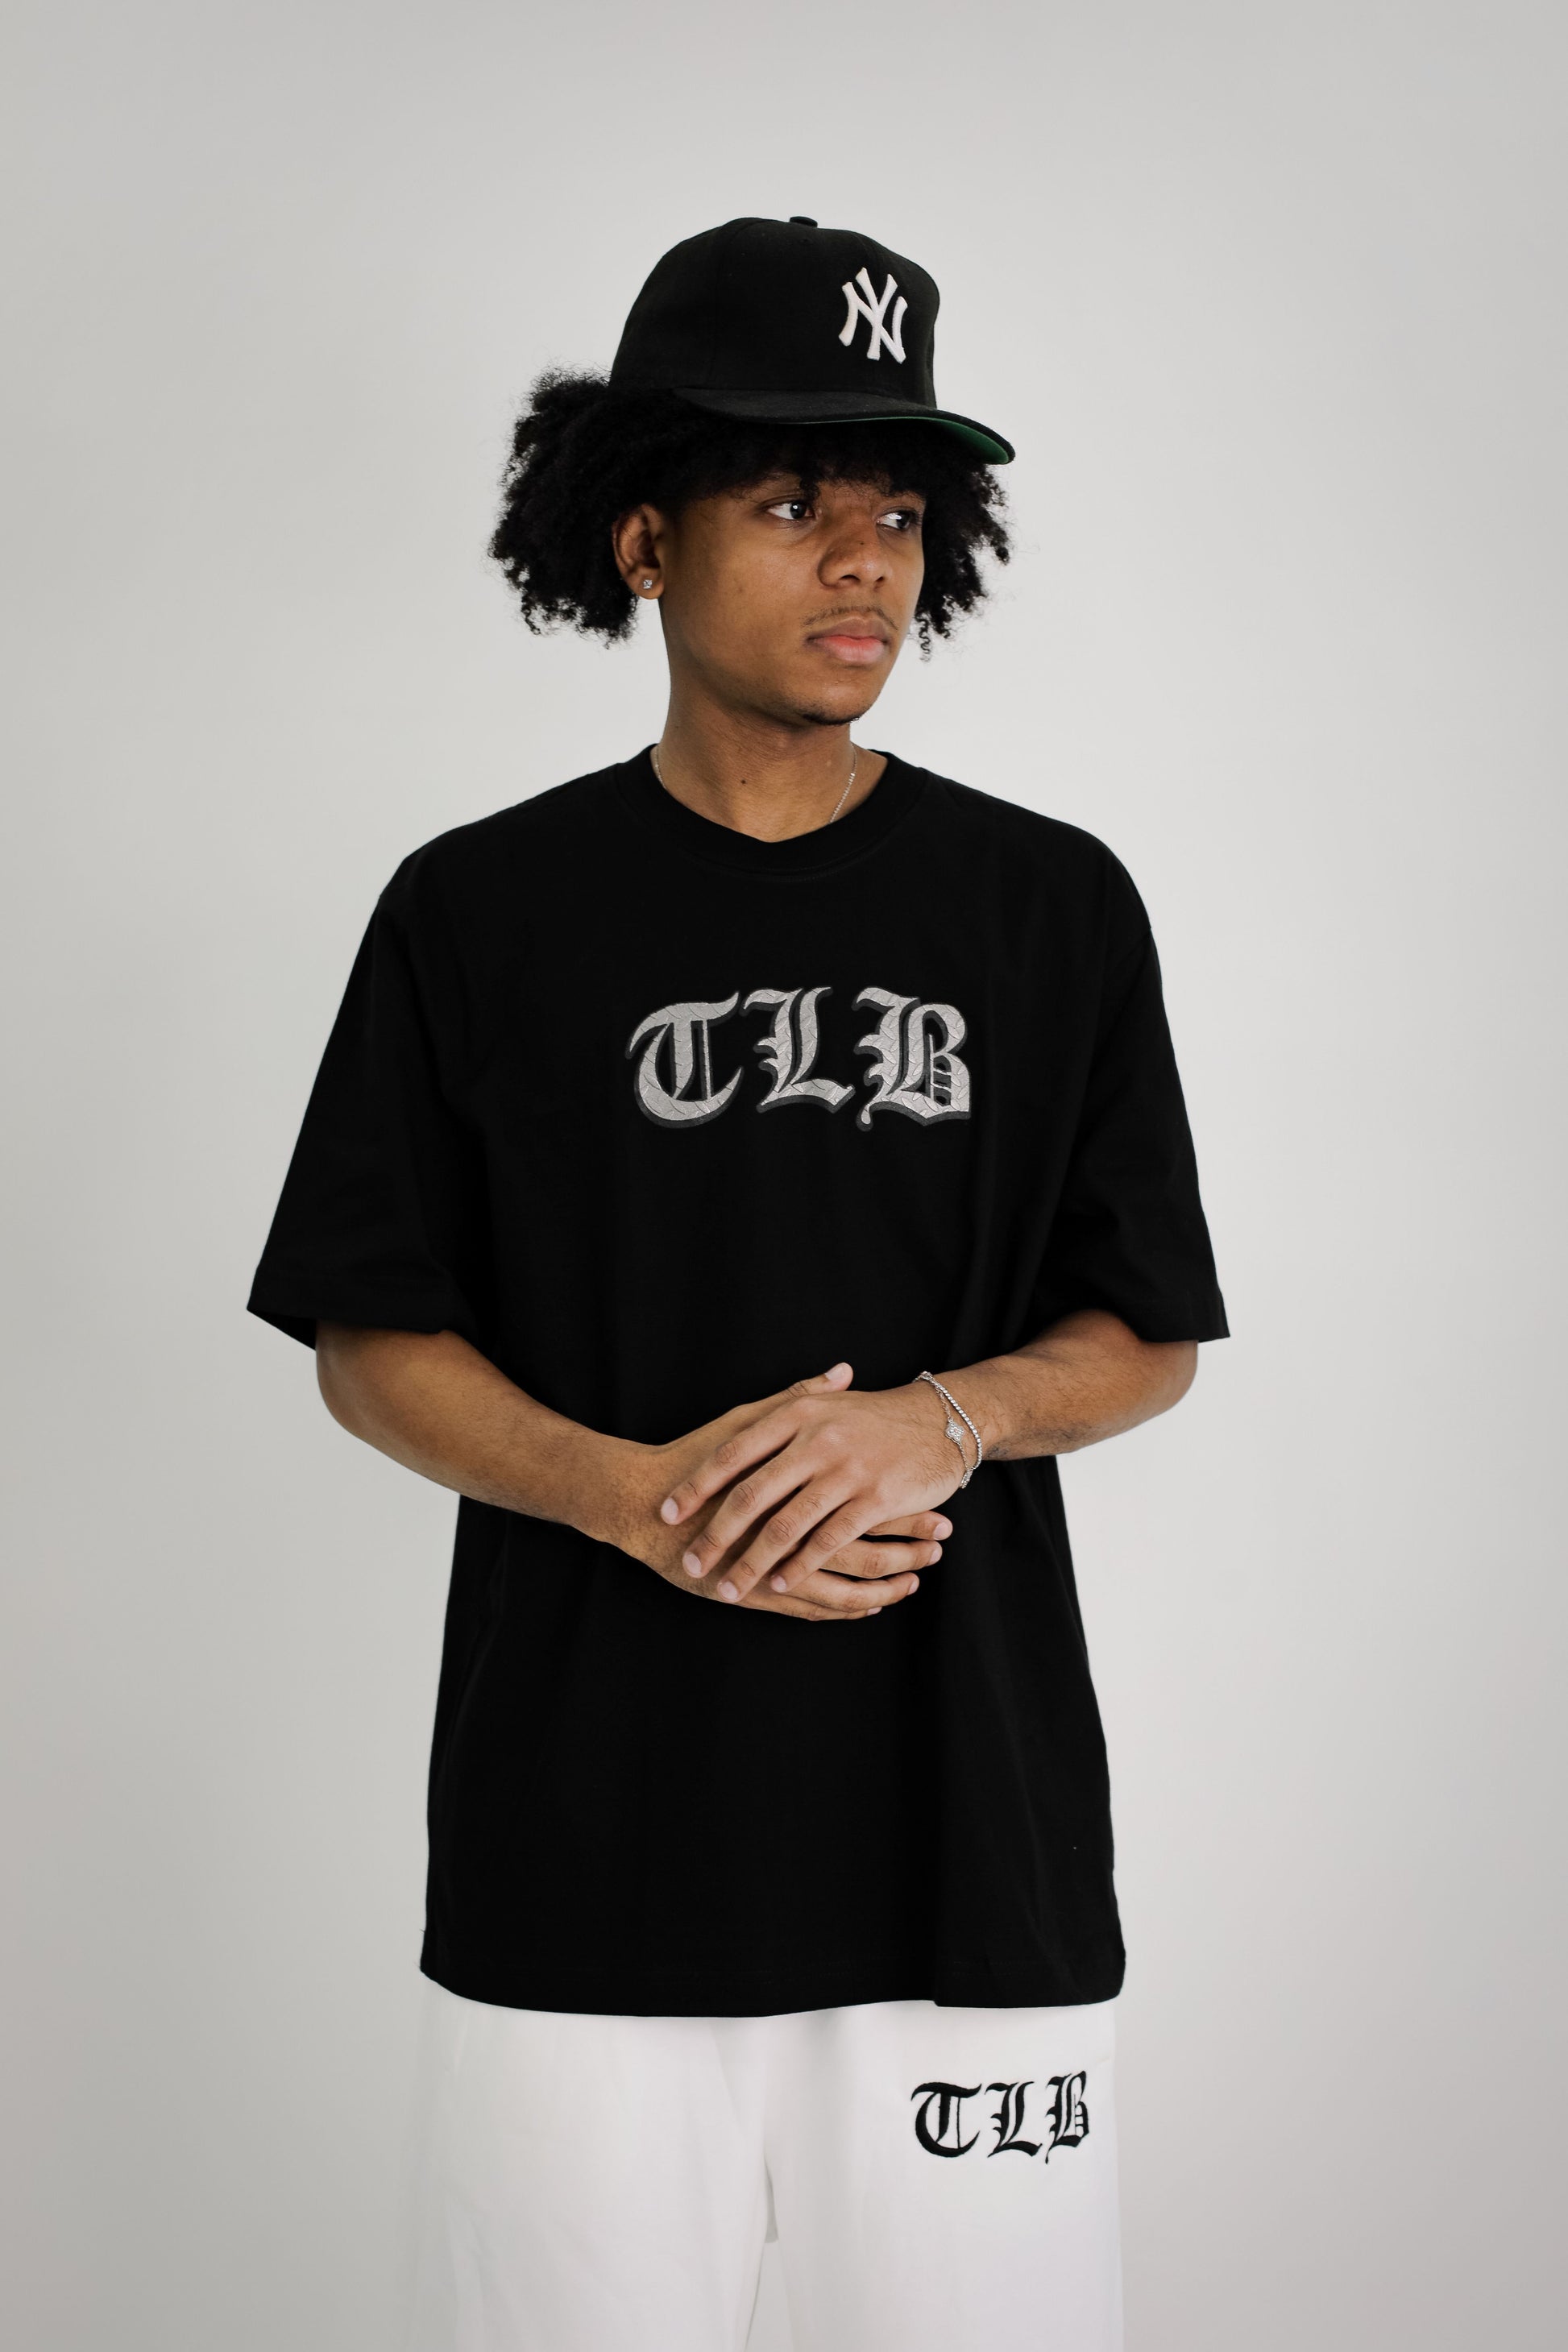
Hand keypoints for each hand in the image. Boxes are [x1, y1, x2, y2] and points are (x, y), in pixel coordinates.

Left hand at [657, 1365, 963, 1607]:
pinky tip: (781, 1585)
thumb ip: (777, 1416)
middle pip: (751, 1495)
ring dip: (753, 1562)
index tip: (667, 1513)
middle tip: (691, 1563)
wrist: (941, 1419)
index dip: (697, 1487)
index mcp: (796, 1414)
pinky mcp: (874, 1498)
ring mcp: (845, 1470)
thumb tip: (730, 1439)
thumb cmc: (875, 1416)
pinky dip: (800, 1566)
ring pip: (785, 1525)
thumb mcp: (824, 1405)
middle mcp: (816, 1439)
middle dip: (717, 1535)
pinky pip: (827, 1540)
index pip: (732, 1454)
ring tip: (729, 1587)